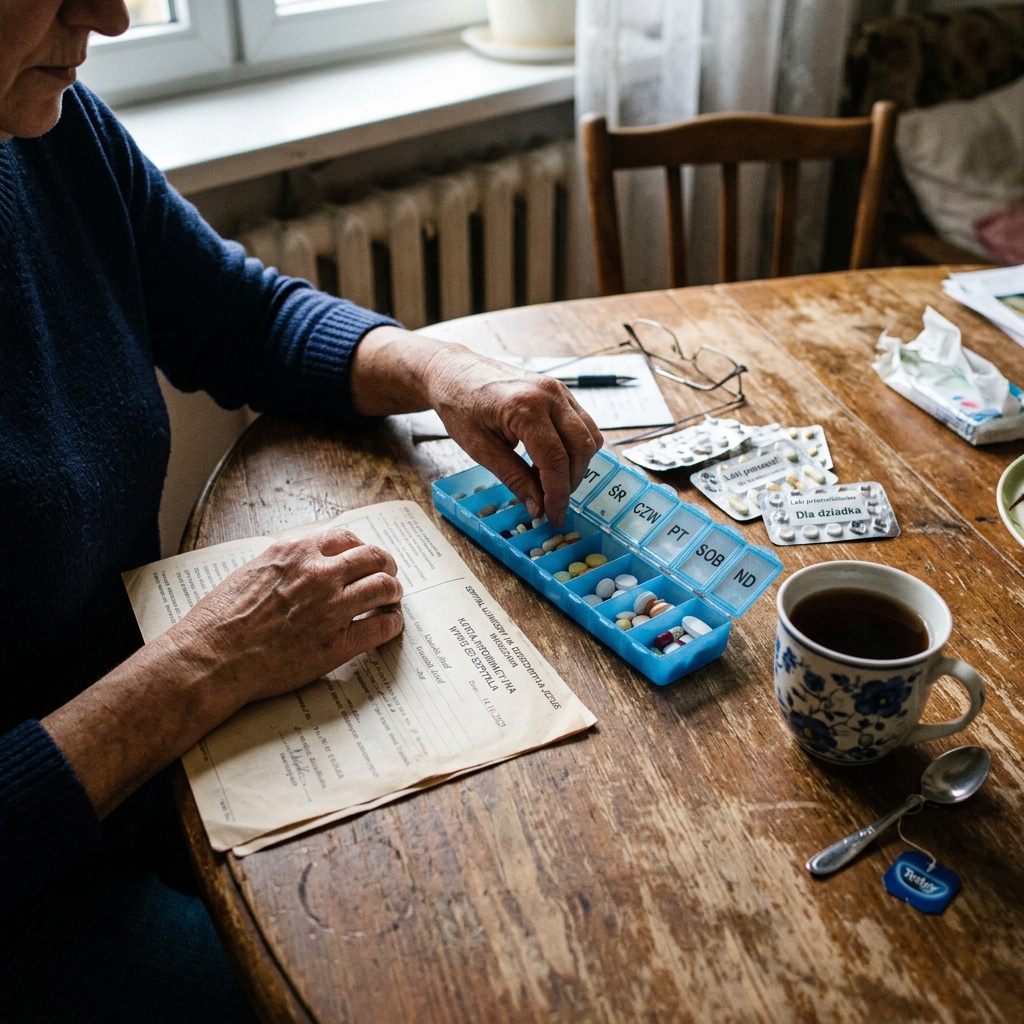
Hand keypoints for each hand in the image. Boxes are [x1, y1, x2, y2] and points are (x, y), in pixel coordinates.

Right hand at [43, 528, 403, 816]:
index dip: (361, 548)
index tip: (364, 558)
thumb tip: (303, 561)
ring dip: (394, 592)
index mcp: (295, 553)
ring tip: (392, 600)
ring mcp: (331, 608)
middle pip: (374, 558)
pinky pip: (381, 627)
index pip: (346, 538)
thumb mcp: (251, 572)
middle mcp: (319, 574)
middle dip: (386, 565)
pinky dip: (391, 625)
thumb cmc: (220, 620)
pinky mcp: (337, 644)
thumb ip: (284, 563)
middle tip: (389, 575)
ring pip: (385, 588)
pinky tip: (389, 626)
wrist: (210, 658)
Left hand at [424, 347, 601, 525]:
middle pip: (580, 448)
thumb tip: (537, 507)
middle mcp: (549, 395)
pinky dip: (574, 448)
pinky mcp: (560, 391)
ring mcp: (558, 390)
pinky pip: (583, 424)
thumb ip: (513, 477)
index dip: (558, 493)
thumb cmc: (460, 405)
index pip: (555, 459)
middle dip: (571, 482)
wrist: (453, 372)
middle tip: (552, 504)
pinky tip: (550, 461)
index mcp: (525, 408)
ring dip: (577, 465)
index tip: (554, 516)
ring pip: (589, 436)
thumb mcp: (479, 448)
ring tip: (550, 482)